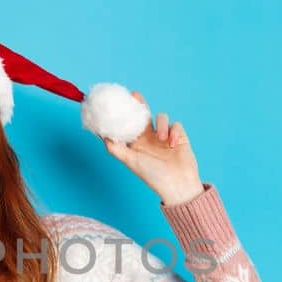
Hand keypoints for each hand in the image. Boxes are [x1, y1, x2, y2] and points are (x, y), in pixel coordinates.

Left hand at [98, 91, 205, 205]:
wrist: (177, 186)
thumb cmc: (153, 176)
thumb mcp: (131, 162)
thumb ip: (116, 149)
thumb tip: (102, 136)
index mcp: (138, 143)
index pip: (130, 123)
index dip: (125, 113)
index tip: (118, 102)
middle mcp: (150, 138)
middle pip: (144, 115)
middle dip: (140, 104)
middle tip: (135, 95)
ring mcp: (165, 137)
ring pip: (162, 117)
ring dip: (162, 125)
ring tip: (162, 139)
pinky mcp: (179, 137)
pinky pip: (176, 125)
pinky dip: (174, 132)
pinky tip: (172, 144)